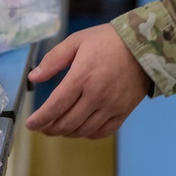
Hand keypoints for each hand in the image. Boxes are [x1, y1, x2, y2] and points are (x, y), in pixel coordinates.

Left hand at [26, 23, 151, 138]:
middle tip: (42, 127)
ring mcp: (111, 106)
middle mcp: (96, 95)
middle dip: (50, 128)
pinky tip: (81, 129)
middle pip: (67, 123)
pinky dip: (88, 134)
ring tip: (58, 128)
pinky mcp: (124, 111)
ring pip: (83, 130)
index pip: (55, 106)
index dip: (40, 119)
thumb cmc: (108, 40)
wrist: (145, 45)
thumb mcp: (77, 41)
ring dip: (67, 133)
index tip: (30, 124)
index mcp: (82, 77)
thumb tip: (33, 77)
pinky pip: (103, 132)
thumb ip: (53, 59)